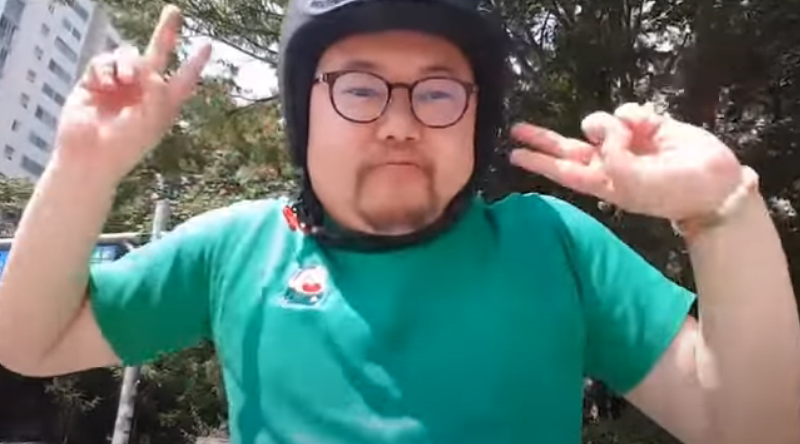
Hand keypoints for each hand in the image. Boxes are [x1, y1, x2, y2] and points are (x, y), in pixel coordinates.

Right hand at [53, 4, 210, 185]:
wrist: (90, 156)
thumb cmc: (127, 144)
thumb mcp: (153, 118)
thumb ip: (159, 90)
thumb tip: (149, 68)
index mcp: (162, 103)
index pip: (182, 78)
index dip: (194, 63)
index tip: (207, 45)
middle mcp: (142, 91)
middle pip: (156, 54)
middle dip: (165, 32)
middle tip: (175, 11)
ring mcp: (117, 85)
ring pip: (127, 55)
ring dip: (128, 63)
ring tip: (125, 80)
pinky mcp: (93, 82)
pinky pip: (102, 62)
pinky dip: (104, 70)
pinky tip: (104, 85)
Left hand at [509, 103, 744, 220]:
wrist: (713, 181)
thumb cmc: (670, 190)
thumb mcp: (632, 181)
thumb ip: (611, 155)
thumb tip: (603, 127)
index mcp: (603, 181)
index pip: (562, 170)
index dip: (538, 162)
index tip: (513, 155)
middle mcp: (609, 161)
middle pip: (567, 147)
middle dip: (543, 138)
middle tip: (516, 129)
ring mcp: (626, 142)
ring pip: (598, 121)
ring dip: (610, 124)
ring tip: (634, 135)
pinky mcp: (644, 125)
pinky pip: (625, 110)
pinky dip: (634, 115)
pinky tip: (649, 126)